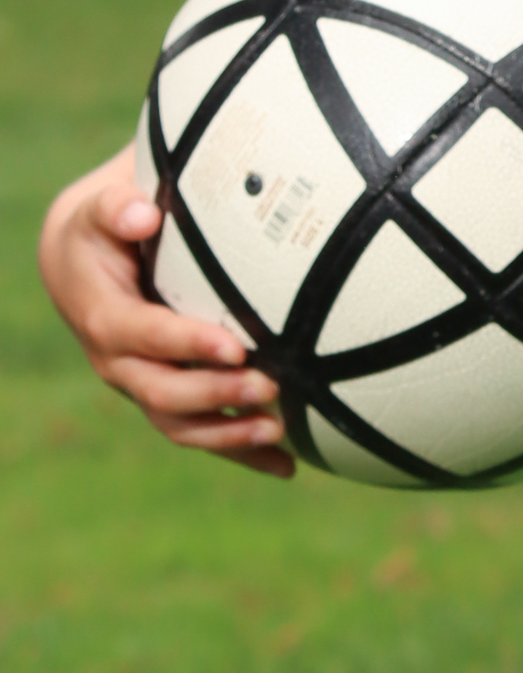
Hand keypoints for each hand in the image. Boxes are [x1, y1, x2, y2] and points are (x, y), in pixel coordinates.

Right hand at [37, 147, 294, 476]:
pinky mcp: (168, 398)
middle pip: (163, 392)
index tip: (235, 345)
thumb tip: (143, 214)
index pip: (144, 335)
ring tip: (279, 432)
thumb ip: (116, 207)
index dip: (186, 344)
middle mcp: (118, 362)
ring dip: (230, 434)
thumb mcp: (102, 208)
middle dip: (217, 393)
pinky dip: (242, 453)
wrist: (84, 263)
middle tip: (271, 385)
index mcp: (104, 316)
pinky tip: (287, 465)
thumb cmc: (105, 228)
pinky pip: (202, 434)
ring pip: (181, 425)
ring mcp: (143, 385)